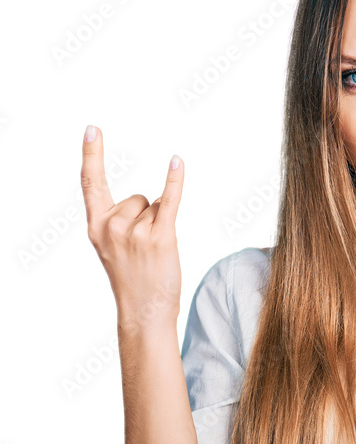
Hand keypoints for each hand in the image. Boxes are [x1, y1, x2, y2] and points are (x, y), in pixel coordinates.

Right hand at [81, 125, 183, 330]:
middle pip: (139, 198)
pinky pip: (170, 202)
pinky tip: (176, 162)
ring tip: (154, 254)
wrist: (144, 313)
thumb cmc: (134, 280)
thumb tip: (157, 198)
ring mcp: (135, 233)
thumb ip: (122, 220)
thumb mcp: (114, 248)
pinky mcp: (160, 239)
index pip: (92, 183)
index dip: (92, 154)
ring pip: (157, 206)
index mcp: (96, 226)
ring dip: (161, 223)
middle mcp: (112, 226)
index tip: (93, 130)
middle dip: (147, 216)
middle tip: (143, 250)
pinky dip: (175, 182)